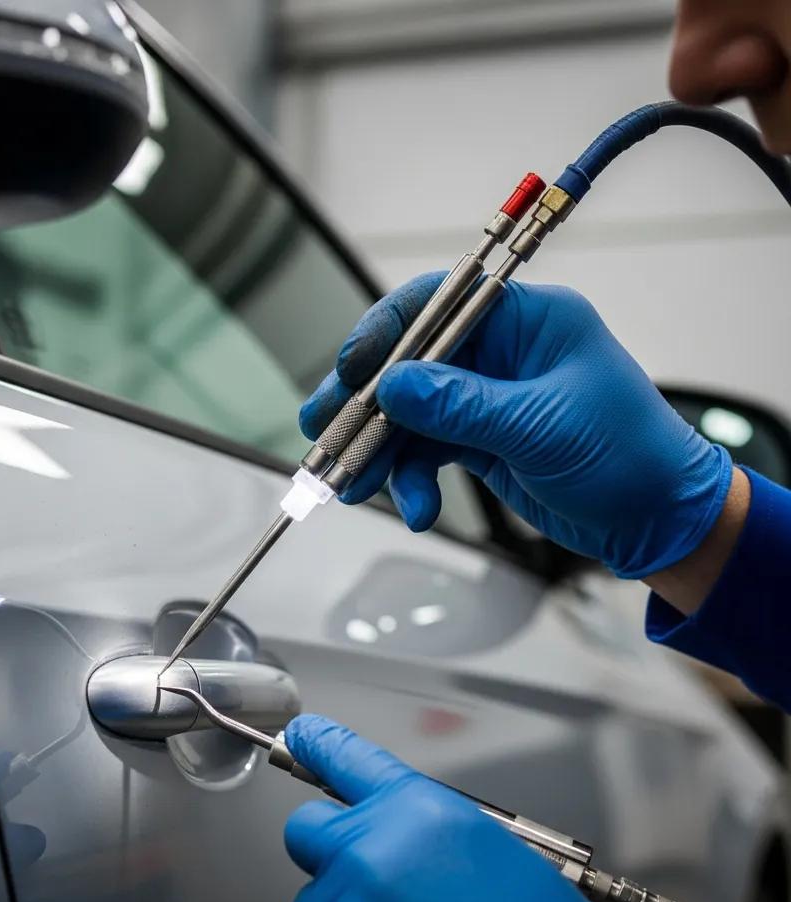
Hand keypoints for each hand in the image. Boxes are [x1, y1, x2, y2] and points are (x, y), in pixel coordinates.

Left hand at [283, 715, 681, 901]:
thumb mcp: (497, 849)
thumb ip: (423, 827)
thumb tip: (390, 828)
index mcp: (416, 814)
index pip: (345, 759)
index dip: (319, 744)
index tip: (301, 737)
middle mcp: (370, 858)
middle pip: (308, 832)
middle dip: (335, 848)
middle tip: (378, 880)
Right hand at [302, 276, 731, 578]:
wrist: (656, 521)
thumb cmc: (628, 456)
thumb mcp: (541, 427)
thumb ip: (462, 406)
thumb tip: (391, 386)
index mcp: (526, 321)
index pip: (438, 303)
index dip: (385, 330)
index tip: (350, 369)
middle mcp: (499, 353)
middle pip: (410, 361)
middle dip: (365, 399)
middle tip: (322, 427)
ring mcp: (485, 398)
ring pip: (410, 414)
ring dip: (380, 451)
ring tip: (353, 485)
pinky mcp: (478, 440)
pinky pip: (426, 452)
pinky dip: (412, 480)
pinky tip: (414, 508)